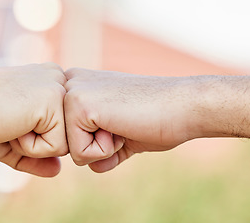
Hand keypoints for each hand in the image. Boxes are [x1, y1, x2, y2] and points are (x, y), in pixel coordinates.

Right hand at [0, 63, 67, 176]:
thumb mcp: (8, 143)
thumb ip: (35, 156)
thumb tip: (57, 170)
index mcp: (47, 81)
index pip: (60, 130)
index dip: (30, 140)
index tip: (5, 120)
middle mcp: (57, 78)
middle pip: (66, 137)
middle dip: (34, 143)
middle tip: (6, 123)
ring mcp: (57, 87)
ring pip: (65, 144)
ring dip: (32, 146)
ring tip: (8, 122)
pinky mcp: (53, 99)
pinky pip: (57, 147)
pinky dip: (30, 147)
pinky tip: (11, 124)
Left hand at [64, 68, 199, 172]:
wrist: (185, 106)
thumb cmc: (158, 118)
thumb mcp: (124, 132)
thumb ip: (105, 147)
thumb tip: (94, 166)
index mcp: (77, 85)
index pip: (67, 136)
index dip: (99, 142)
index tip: (124, 120)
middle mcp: (69, 83)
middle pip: (65, 143)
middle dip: (97, 146)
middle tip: (125, 123)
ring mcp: (71, 91)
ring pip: (69, 150)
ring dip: (102, 149)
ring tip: (125, 123)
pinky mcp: (78, 104)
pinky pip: (79, 154)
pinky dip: (106, 151)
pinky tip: (123, 126)